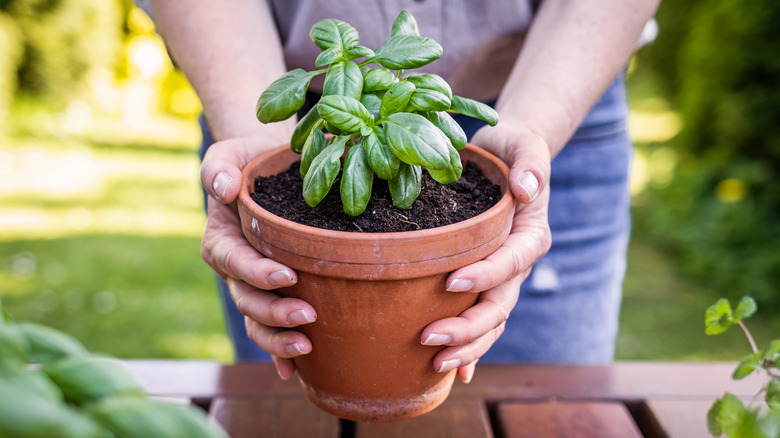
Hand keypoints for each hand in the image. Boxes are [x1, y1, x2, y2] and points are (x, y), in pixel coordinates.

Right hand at [200, 135, 315, 379]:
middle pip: (247, 300)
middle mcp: (235, 269)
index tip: (287, 276)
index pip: (234, 262)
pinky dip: (279, 354)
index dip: (257, 273)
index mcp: (222, 240)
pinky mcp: (273, 294)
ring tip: (308, 347)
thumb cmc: (250, 160)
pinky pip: (271, 329)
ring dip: (278, 339)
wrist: (270, 169)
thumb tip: (225, 189)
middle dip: (274, 314)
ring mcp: (252, 287)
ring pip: (257, 322)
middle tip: (307, 317)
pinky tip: (295, 371)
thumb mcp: (231, 153)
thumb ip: (219, 168)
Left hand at [420, 123, 552, 382]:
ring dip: (467, 346)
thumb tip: (527, 188)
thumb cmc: (512, 151)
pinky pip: (480, 322)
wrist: (506, 162)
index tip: (451, 283)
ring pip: (491, 322)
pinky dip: (469, 350)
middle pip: (500, 303)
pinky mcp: (485, 286)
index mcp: (530, 234)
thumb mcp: (524, 144)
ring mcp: (503, 280)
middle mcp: (518, 264)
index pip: (511, 261)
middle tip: (429, 337)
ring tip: (435, 363)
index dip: (485, 275)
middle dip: (469, 326)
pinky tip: (451, 374)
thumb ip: (532, 161)